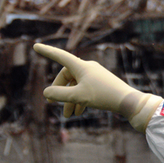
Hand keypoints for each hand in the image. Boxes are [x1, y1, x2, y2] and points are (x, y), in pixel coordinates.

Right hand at [33, 43, 162, 131]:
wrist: (127, 101)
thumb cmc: (103, 96)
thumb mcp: (78, 97)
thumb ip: (60, 95)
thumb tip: (46, 93)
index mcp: (81, 66)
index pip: (60, 56)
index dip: (47, 52)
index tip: (35, 46)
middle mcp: (87, 67)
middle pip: (67, 77)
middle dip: (60, 91)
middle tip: (52, 104)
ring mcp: (95, 75)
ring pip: (76, 86)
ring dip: (70, 100)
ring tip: (68, 116)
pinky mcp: (101, 83)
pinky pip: (85, 89)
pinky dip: (80, 100)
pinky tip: (79, 112)